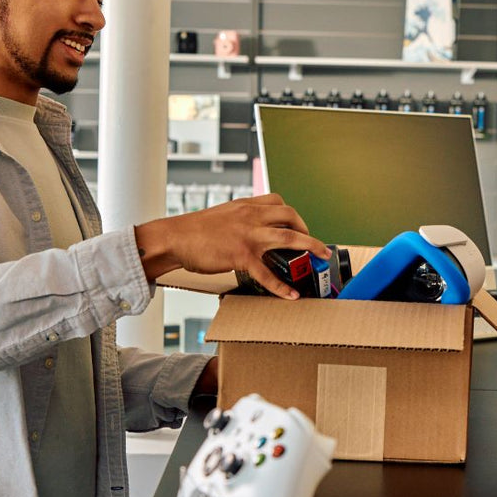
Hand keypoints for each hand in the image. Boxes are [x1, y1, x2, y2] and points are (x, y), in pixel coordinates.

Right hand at [136, 194, 329, 298]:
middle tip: (314, 244)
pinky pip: (267, 273)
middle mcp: (250, 216)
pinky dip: (281, 286)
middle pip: (290, 216)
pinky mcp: (241, 256)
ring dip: (310, 246)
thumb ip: (240, 219)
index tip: (297, 225)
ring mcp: (248, 236)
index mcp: (245, 205)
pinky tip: (291, 295)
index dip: (291, 214)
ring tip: (321, 256)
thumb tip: (252, 229)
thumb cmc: (194, 230)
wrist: (174, 238)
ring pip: (288, 238)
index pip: (277, 201)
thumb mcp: (222, 215)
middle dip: (307, 230)